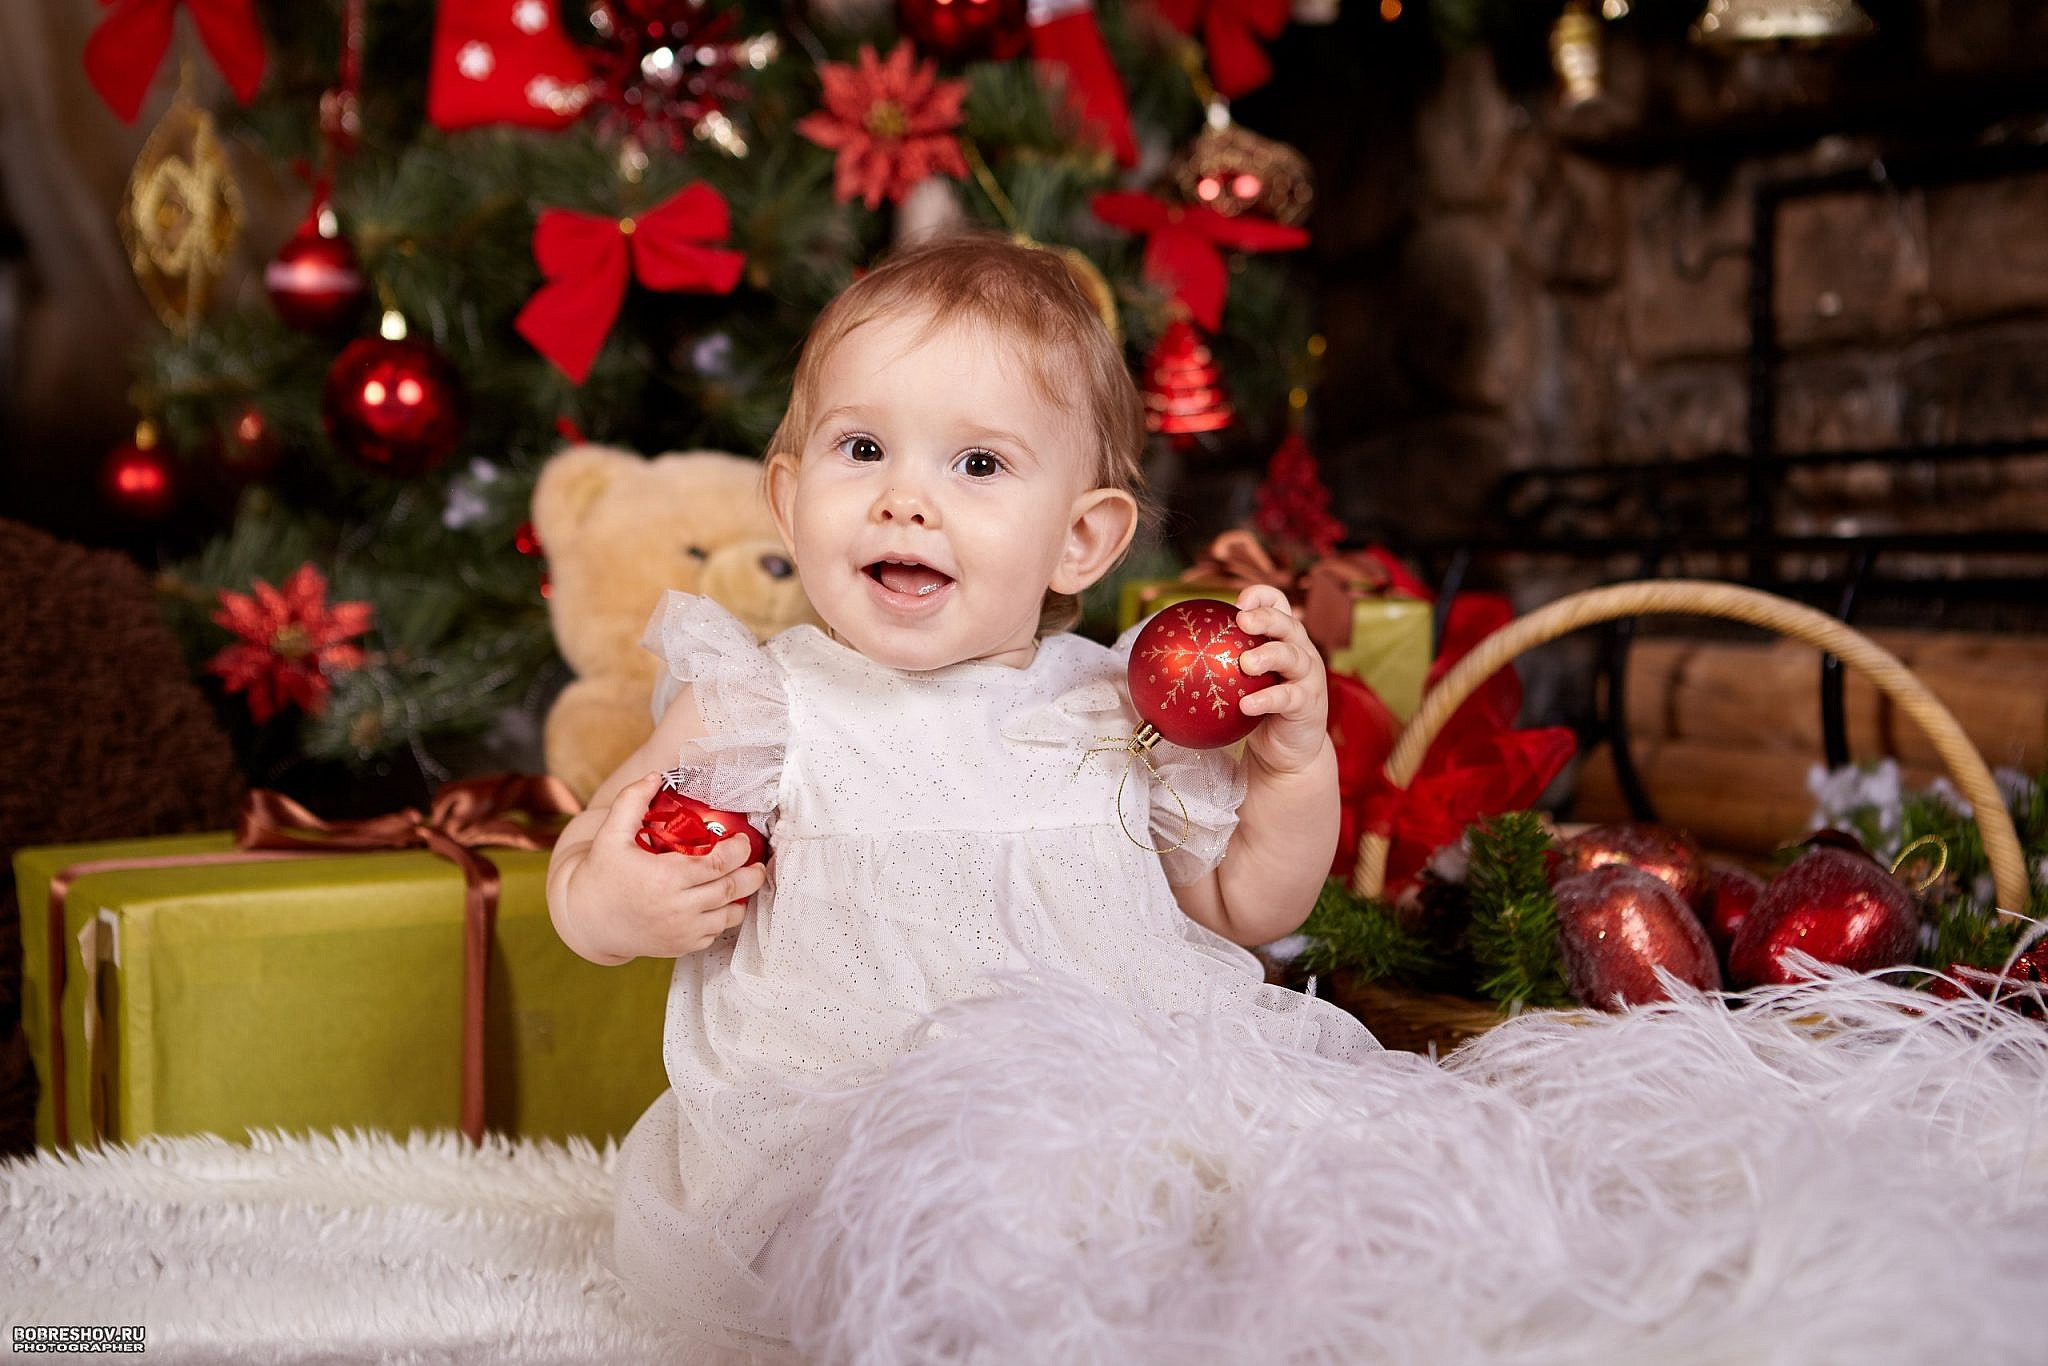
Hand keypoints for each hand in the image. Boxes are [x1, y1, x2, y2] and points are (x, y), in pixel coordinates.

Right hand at [562, 772, 768, 960]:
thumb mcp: (611, 834)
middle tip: (758, 863)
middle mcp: (678, 908)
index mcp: (666, 878)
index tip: (741, 840)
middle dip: (753, 875)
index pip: (719, 864)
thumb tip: (656, 776)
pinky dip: (723, 919)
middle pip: (731, 890)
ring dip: (741, 898)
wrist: (588, 920)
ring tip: (745, 882)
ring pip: (729, 916)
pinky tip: (722, 904)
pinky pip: (715, 934)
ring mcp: (681, 932)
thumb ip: (632, 801)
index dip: (738, 850)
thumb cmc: (601, 874)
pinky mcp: (681, 947)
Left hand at [1234, 585, 1332, 775]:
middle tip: (1241, 620)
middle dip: (1265, 618)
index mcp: (1283, 639)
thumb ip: (1216, 666)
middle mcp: (1300, 652)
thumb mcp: (1238, 683)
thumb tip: (1163, 658)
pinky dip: (1267, 699)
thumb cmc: (1256, 712)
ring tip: (1246, 663)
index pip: (1278, 604)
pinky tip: (1245, 705)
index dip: (1261, 596)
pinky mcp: (1309, 704)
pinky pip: (1289, 698)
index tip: (1238, 604)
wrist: (1286, 751)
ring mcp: (1308, 677)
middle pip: (1288, 624)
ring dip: (1269, 655)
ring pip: (1293, 657)